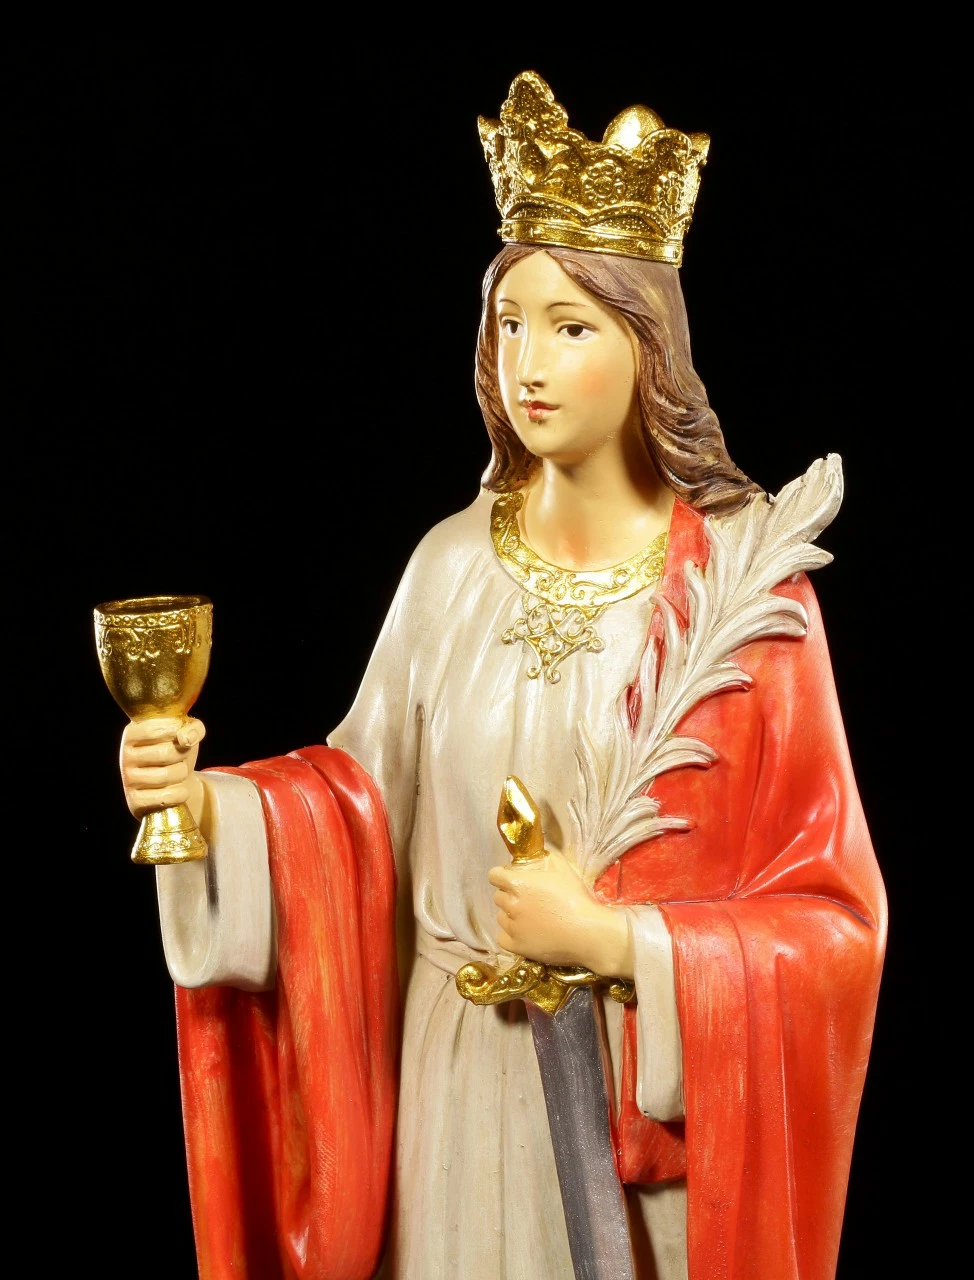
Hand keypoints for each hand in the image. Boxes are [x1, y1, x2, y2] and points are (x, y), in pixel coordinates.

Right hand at [120, 717, 205, 823]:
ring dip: (182, 774)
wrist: (172, 783)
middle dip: (182, 756)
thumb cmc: (177, 752)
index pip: (155, 730)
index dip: (176, 733)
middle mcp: (126, 755)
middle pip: (164, 753)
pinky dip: (180, 794)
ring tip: (179, 773)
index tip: (180, 738)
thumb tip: (185, 739)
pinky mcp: (135, 801)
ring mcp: (128, 779)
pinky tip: (177, 790)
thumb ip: (193, 728)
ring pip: (166, 776)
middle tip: (181, 758)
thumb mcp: (187, 734)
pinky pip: (166, 797)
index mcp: (132, 733)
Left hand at [488, 849, 632, 977]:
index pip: (494, 876)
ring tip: (529, 918)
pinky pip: (503, 938)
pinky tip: (524, 933)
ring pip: (501, 917)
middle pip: (498, 897)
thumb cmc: (577, 899)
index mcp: (519, 884)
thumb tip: (544, 852)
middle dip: (509, 896)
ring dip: (510, 915)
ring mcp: (512, 927)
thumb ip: (550, 857)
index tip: (510, 878)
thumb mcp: (565, 870)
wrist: (587, 933)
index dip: (501, 876)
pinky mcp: (516, 946)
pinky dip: (510, 935)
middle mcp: (511, 904)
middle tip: (526, 900)